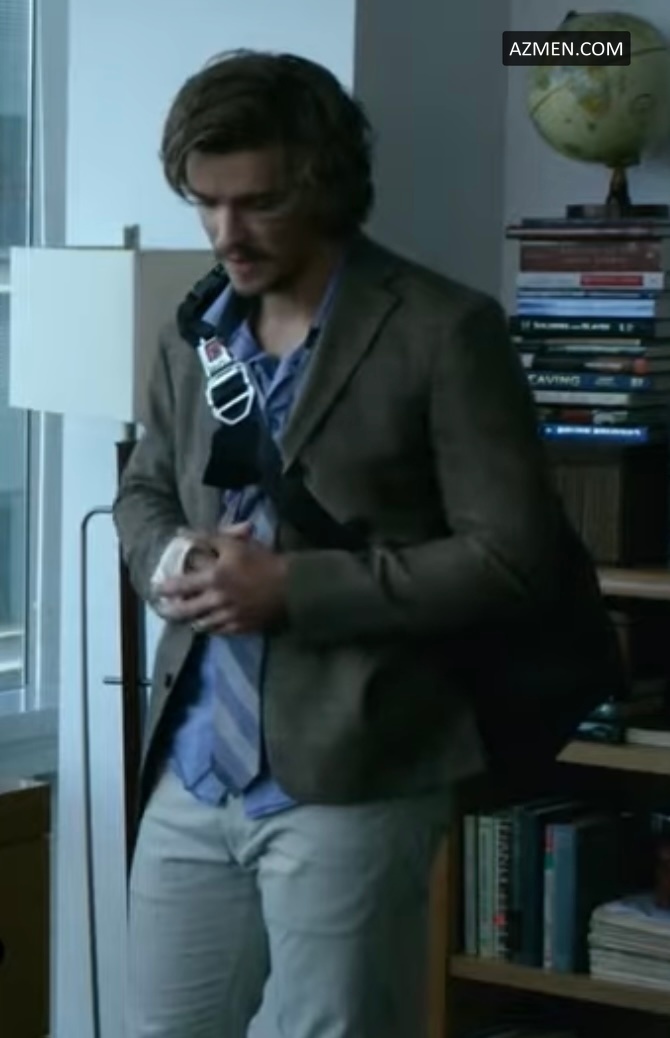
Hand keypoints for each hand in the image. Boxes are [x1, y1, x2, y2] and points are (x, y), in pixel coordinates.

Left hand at [155, 526, 287, 634]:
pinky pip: (219, 632)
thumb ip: (207, 537)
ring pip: (201, 625)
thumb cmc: (263, 560)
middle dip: (171, 612)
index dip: (165, 588)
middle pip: (186, 612)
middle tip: (163, 611)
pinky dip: (211, 628)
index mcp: (214, 578)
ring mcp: (228, 617)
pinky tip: (209, 625)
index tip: (155, 589)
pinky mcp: (240, 628)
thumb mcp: (234, 544)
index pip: (180, 586)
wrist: (292, 586)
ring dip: (191, 622)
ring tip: (185, 619)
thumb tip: (181, 532)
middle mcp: (216, 601)